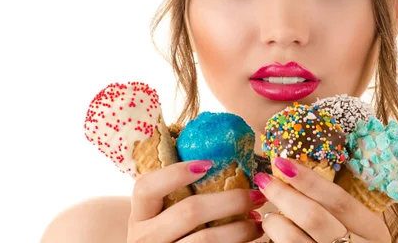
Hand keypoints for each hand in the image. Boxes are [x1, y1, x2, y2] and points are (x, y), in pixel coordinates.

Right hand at [127, 160, 265, 242]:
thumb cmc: (166, 232)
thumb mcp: (160, 214)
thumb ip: (178, 193)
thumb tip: (220, 162)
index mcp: (139, 214)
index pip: (146, 187)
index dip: (175, 173)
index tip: (208, 164)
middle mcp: (144, 237)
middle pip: (189, 212)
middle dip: (230, 201)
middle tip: (256, 195)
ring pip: (206, 240)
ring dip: (240, 229)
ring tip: (259, 220)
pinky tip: (251, 238)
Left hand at [255, 157, 391, 242]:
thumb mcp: (359, 227)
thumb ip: (335, 207)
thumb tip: (294, 172)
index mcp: (373, 231)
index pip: (339, 199)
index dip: (309, 180)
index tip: (284, 162)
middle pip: (313, 217)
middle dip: (284, 195)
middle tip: (265, 180)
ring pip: (293, 238)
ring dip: (274, 221)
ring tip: (269, 215)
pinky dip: (275, 239)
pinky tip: (274, 232)